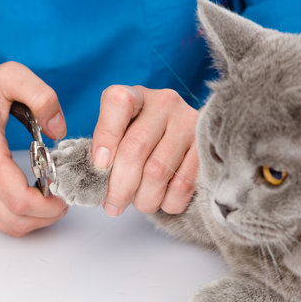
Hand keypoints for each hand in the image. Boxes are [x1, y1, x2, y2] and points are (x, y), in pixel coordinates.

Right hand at [0, 62, 67, 235]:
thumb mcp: (10, 77)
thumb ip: (42, 96)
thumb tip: (59, 130)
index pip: (19, 198)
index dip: (49, 204)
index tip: (65, 191)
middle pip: (17, 219)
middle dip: (49, 215)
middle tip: (64, 197)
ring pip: (9, 225)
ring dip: (38, 220)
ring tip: (53, 199)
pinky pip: (0, 220)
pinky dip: (23, 216)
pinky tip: (35, 198)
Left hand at [92, 85, 198, 215]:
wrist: (186, 139)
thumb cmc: (143, 141)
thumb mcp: (121, 135)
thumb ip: (106, 151)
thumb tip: (94, 181)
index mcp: (136, 96)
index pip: (117, 102)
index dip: (105, 136)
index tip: (99, 166)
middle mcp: (164, 103)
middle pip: (135, 147)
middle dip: (120, 186)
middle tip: (113, 206)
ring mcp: (189, 124)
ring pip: (158, 171)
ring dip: (144, 198)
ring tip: (139, 204)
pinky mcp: (206, 147)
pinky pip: (183, 184)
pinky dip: (168, 202)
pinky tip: (162, 200)